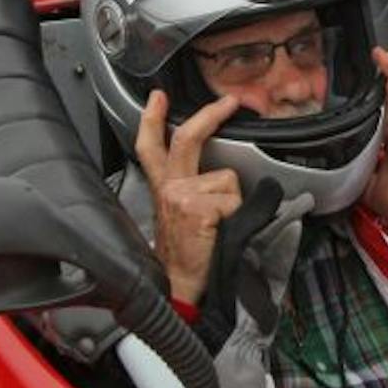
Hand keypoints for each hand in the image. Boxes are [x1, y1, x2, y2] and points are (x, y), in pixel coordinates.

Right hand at [133, 91, 244, 303]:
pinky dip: (236, 215)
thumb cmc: (183, 258)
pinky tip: (220, 233)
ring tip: (219, 226)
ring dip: (232, 200)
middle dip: (211, 115)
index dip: (152, 119)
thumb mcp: (175, 219)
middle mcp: (169, 189)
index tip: (158, 98)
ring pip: (225, 178)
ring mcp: (182, 196)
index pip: (151, 147)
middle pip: (186, 139)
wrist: (178, 290)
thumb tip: (215, 176)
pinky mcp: (198, 208)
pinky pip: (233, 199)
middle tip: (230, 102)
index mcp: (163, 190)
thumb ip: (186, 192)